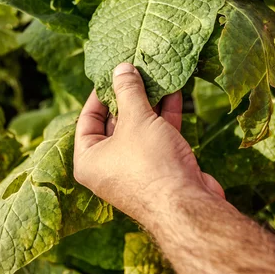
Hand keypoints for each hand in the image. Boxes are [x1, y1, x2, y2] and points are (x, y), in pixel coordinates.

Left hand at [74, 63, 223, 227]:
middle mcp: (110, 166)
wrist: (187, 205)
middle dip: (129, 95)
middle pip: (116, 122)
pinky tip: (174, 91)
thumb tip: (121, 68)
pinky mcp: (162, 167)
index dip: (99, 94)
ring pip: (141, 127)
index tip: (112, 73)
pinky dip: (166, 115)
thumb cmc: (150, 163)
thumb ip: (128, 91)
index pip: (87, 120)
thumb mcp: (135, 119)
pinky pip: (160, 135)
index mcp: (89, 160)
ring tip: (156, 74)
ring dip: (150, 102)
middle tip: (136, 69)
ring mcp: (137, 167)